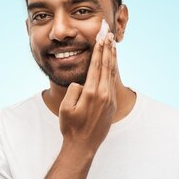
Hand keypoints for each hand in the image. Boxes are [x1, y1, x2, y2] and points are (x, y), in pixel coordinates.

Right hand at [58, 31, 117, 153]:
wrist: (83, 146)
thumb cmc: (70, 127)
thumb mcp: (66, 107)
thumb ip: (74, 91)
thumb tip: (81, 83)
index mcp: (91, 93)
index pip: (96, 65)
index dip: (99, 49)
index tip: (101, 36)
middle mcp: (104, 95)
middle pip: (107, 65)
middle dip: (108, 47)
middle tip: (109, 32)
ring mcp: (110, 100)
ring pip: (112, 73)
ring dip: (112, 56)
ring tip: (113, 43)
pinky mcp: (112, 105)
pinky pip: (112, 82)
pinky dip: (112, 69)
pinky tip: (112, 62)